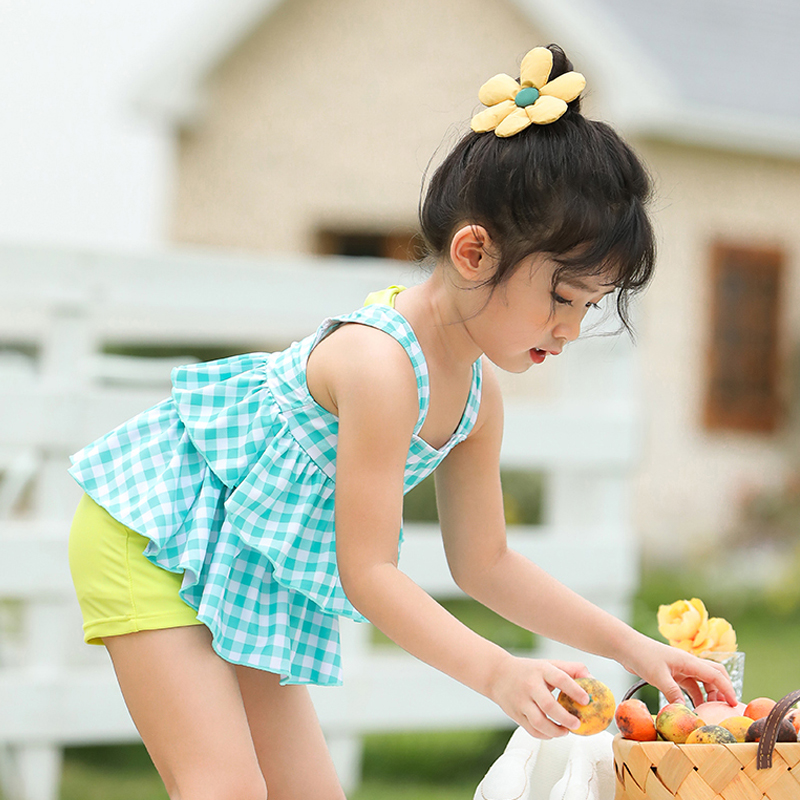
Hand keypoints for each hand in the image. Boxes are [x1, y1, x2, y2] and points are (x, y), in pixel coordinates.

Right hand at [488, 655, 591, 738]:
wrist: (497, 674)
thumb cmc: (529, 670)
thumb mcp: (548, 664)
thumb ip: (571, 669)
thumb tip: (593, 679)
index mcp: (541, 670)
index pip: (560, 678)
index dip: (575, 690)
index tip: (587, 700)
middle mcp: (530, 685)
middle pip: (549, 705)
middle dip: (566, 718)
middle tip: (578, 724)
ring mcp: (521, 701)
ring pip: (539, 722)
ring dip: (555, 731)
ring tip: (566, 731)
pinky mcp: (515, 714)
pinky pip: (532, 730)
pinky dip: (545, 735)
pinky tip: (554, 733)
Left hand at [622, 634, 736, 706]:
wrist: (626, 647)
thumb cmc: (642, 656)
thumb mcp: (658, 676)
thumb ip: (672, 693)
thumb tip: (685, 711)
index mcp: (689, 661)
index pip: (715, 675)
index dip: (727, 689)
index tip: (734, 705)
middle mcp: (688, 663)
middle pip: (714, 675)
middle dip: (722, 690)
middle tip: (725, 708)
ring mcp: (680, 668)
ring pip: (702, 682)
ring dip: (708, 695)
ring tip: (709, 711)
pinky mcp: (672, 673)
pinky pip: (689, 685)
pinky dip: (695, 696)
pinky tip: (693, 708)